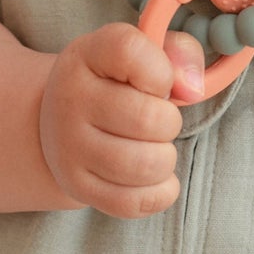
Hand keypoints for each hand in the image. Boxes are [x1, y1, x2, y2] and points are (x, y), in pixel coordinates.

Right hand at [39, 22, 207, 218]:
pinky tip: (155, 177)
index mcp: (86, 55)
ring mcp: (69, 147)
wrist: (60, 121)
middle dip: (170, 122)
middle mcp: (70, 99)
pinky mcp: (77, 185)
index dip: (161, 70)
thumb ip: (179, 52)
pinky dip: (159, 192)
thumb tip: (193, 89)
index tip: (158, 82)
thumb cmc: (116, 83)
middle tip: (158, 121)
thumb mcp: (141, 54)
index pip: (129, 51)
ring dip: (165, 159)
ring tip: (154, 148)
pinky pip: (134, 202)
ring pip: (145, 165)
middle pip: (148, 119)